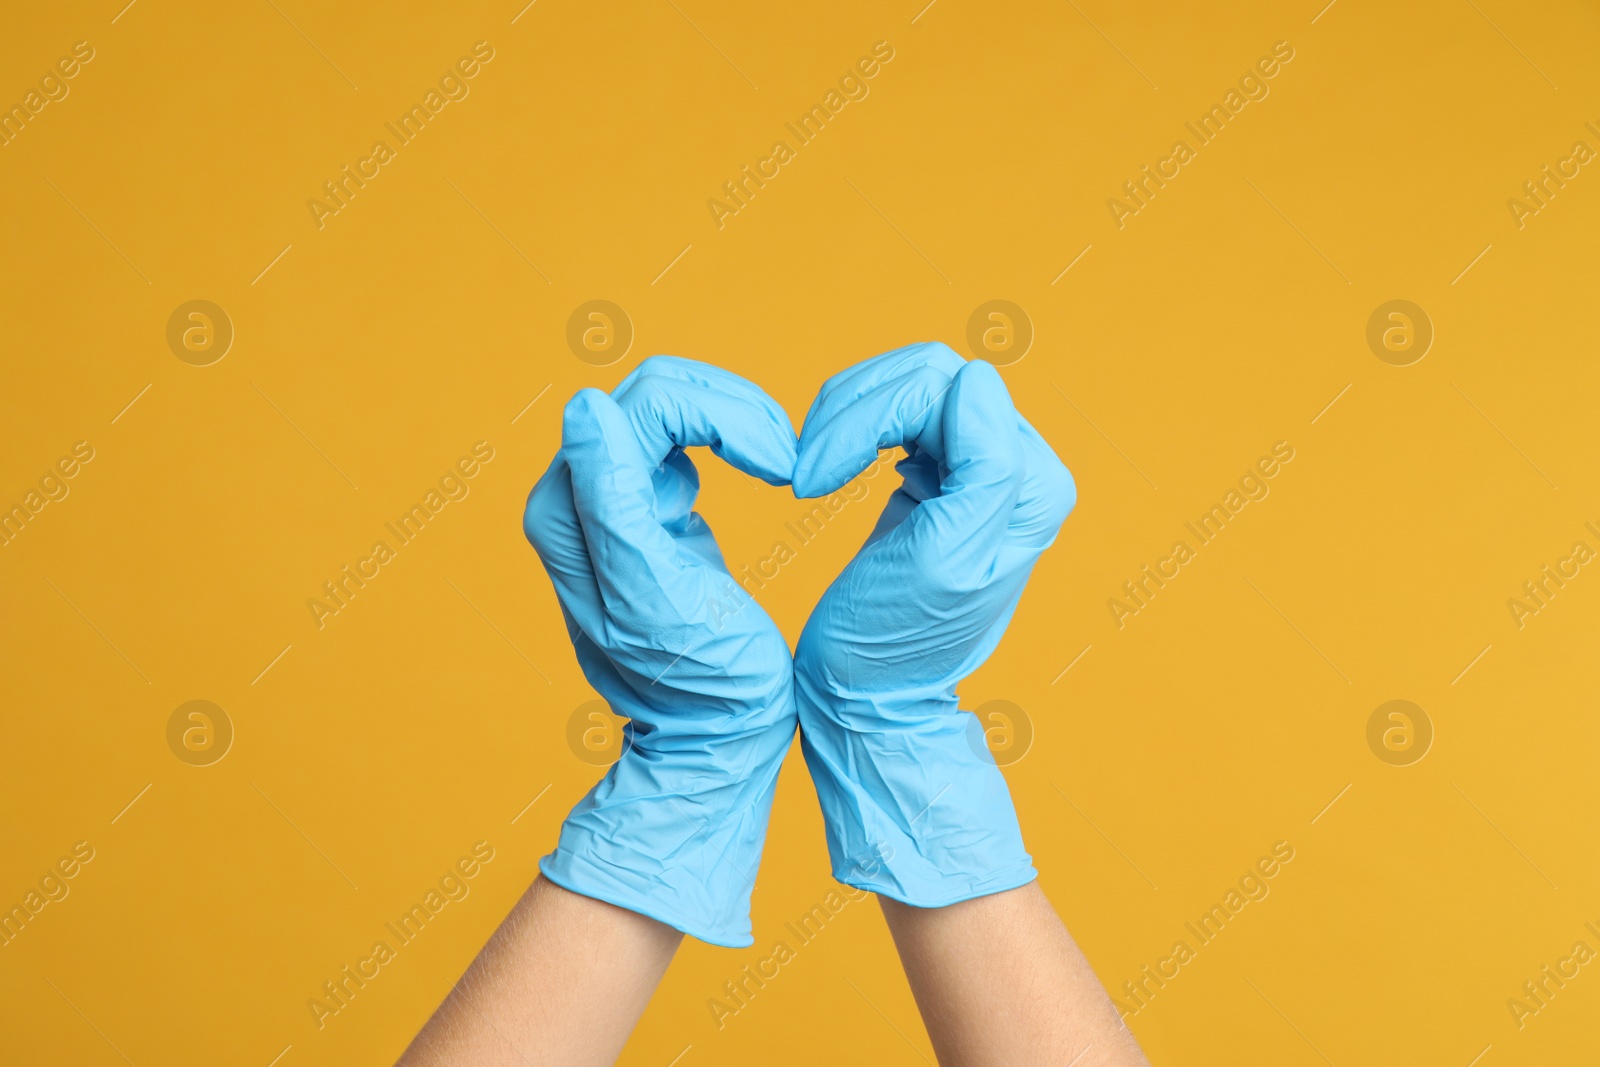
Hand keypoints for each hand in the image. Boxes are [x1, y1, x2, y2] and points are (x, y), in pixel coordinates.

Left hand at [523, 356, 798, 946]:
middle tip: (785, 458)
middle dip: (732, 409)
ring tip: (779, 465)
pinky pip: (683, 435)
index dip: (723, 414)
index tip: (778, 463)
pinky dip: (731, 441)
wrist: (715, 738)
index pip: (645, 402)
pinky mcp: (647, 506)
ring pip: (671, 404)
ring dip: (736, 420)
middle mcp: (577, 495)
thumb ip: (614, 501)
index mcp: (570, 508)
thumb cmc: (701, 681)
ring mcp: (612, 498)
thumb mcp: (657, 594)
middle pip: (656, 391)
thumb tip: (587, 406)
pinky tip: (760, 477)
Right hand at [790, 342, 1075, 904]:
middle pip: (926, 374)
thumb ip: (985, 466)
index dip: (869, 417)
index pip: (949, 386)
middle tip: (803, 473)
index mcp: (1031, 483)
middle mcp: (1015, 466)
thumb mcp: (942, 560)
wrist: (864, 693)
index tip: (810, 483)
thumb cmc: (893, 640)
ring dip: (843, 419)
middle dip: (851, 413)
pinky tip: (828, 475)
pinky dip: (847, 431)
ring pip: (906, 383)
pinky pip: (893, 409)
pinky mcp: (934, 470)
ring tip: (809, 474)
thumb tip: (976, 379)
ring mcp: (974, 465)